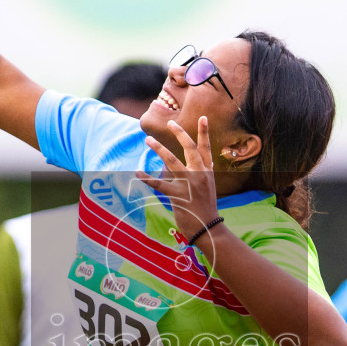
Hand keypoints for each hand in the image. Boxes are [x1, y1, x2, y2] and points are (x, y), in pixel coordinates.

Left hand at [139, 118, 221, 247]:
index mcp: (208, 172)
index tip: (203, 117)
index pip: (206, 148)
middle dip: (180, 133)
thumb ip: (200, 174)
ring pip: (172, 161)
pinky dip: (147, 178)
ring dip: (159, 149)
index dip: (204, 132)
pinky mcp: (178, 195)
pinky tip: (138, 172)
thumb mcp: (207, 188)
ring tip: (148, 140)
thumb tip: (189, 163)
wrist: (208, 228)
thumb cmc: (205, 209)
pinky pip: (160, 184)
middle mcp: (200, 175)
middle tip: (170, 123)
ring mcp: (189, 184)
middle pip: (190, 148)